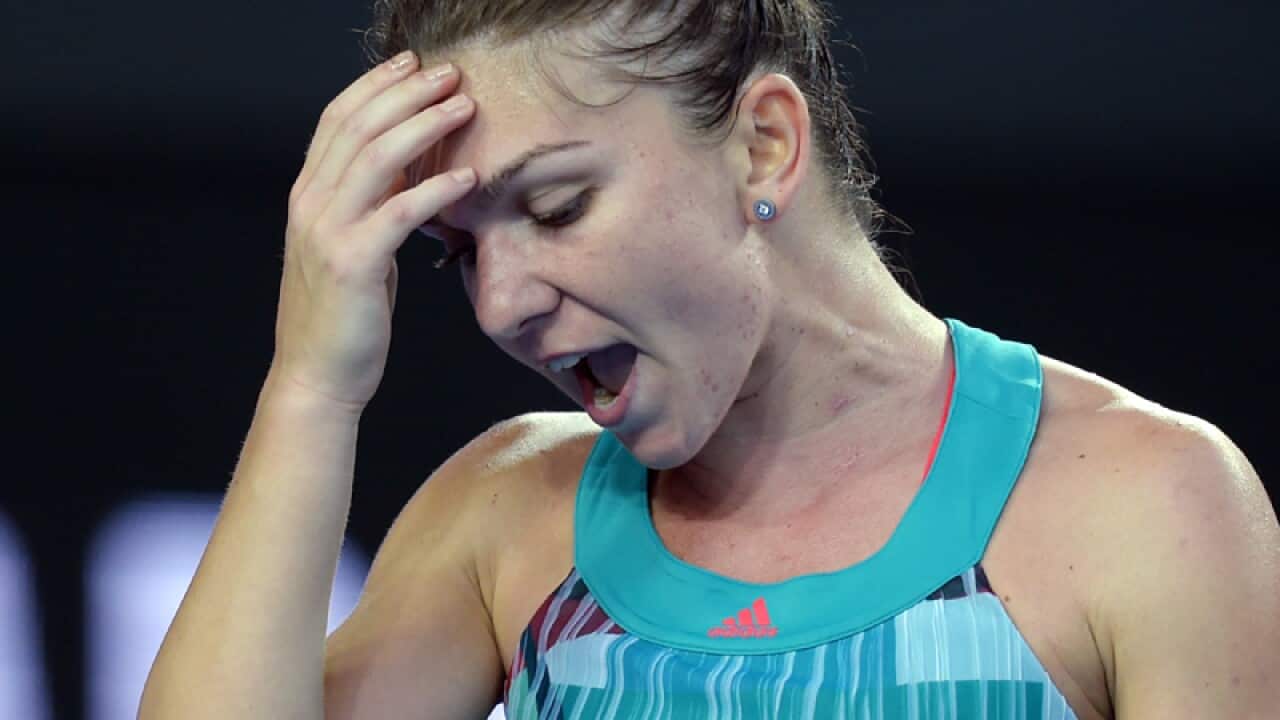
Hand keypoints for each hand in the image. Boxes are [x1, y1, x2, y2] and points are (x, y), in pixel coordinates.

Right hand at [270, 53, 476, 409]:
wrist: (317, 375)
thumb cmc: (344, 315)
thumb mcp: (354, 246)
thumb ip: (370, 205)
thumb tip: (408, 169)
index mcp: (309, 195)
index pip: (338, 120)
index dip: (376, 85)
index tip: (413, 64)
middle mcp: (310, 204)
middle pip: (359, 127)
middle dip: (408, 93)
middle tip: (452, 74)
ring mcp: (326, 232)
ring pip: (376, 159)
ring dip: (425, 126)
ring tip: (465, 108)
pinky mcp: (352, 264)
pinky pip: (397, 214)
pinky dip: (434, 190)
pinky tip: (468, 178)